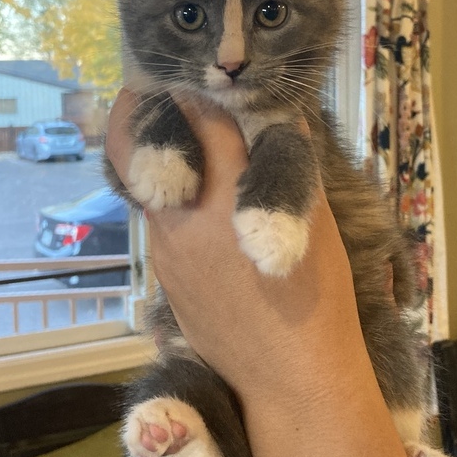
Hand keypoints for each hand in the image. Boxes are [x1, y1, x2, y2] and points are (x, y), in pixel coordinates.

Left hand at [105, 88, 362, 405]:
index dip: (196, 90)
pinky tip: (195, 204)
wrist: (291, 380)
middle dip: (139, 110)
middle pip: (140, 146)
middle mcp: (183, 217)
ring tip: (180, 146)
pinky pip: (158, 224)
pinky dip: (169, 200)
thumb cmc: (317, 299)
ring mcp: (164, 251)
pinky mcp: (163, 278)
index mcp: (227, 196)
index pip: (200, 119)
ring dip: (156, 158)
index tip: (194, 76)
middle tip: (148, 91)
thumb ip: (286, 167)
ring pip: (144, 186)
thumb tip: (275, 122)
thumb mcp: (314, 222)